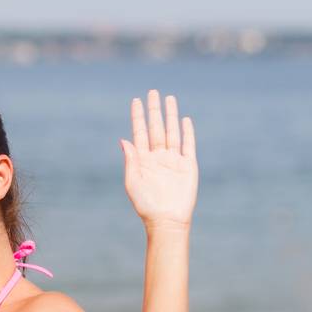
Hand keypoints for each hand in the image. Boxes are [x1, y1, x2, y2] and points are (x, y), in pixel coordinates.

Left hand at [121, 90, 196, 230]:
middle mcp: (157, 156)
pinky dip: (187, 132)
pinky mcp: (188, 166)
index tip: (135, 100)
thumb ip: (130, 160)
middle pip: (156, 127)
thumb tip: (123, 139)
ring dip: (171, 116)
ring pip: (172, 132)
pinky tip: (184, 120)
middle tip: (153, 92)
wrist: (166, 220)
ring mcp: (173, 159)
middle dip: (154, 110)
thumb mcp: (132, 181)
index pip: (139, 132)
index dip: (137, 116)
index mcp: (142, 159)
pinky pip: (188, 145)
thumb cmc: (145, 204)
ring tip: (169, 99)